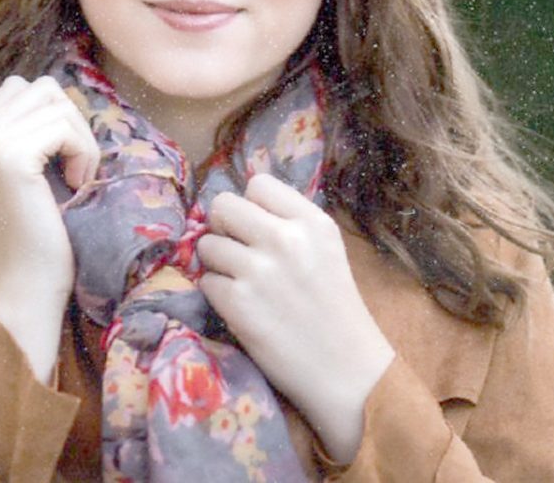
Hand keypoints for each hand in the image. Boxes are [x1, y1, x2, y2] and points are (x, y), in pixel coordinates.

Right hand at [0, 75, 99, 380]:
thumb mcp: (33, 172)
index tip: (63, 157)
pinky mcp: (10, 158)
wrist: (28, 285)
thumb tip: (64, 98)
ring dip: (81, 138)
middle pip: (43, 89)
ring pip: (57, 104)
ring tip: (78, 177)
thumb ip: (34, 133)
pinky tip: (77, 185)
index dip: (56, 114)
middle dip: (72, 121)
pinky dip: (83, 152)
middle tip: (77, 166)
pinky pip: (64, 127)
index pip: (23, 87)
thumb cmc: (42, 233)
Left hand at [197, 173, 393, 463]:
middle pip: (222, 205)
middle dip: (224, 227)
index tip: (257, 227)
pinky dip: (218, 294)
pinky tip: (242, 308)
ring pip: (207, 243)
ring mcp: (258, 270)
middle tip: (238, 250)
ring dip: (218, 263)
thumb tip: (242, 204)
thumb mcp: (325, 247)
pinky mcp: (237, 303)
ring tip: (242, 282)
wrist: (346, 371)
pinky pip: (206, 280)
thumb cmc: (334, 307)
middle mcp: (284, 238)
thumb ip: (289, 220)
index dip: (250, 205)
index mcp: (311, 221)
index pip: (258, 183)